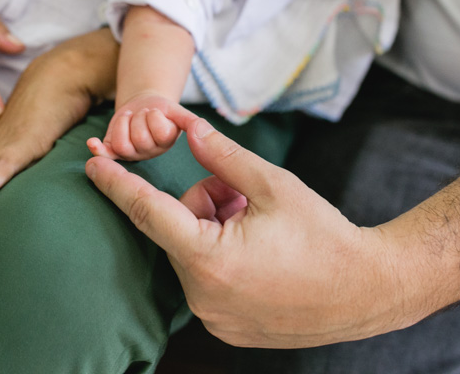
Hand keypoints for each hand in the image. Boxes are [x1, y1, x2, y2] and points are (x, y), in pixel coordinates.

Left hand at [85, 117, 407, 347]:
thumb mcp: (273, 185)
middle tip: (247, 198)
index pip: (146, 211)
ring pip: (192, 253)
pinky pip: (206, 281)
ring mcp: (214, 319)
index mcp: (209, 258)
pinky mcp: (227, 330)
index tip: (91, 161)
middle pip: (179, 228)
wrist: (369, 290)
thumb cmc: (324, 235)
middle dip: (204, 202)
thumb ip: (223, 156)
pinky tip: (262, 254)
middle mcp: (203, 296)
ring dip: (215, 230)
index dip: (116, 182)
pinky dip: (222, 258)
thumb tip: (188, 128)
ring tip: (262, 227)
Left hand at [86, 93, 189, 160]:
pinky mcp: (114, 150)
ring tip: (129, 117)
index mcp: (166, 143)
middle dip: (138, 118)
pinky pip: (105, 154)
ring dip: (122, 124)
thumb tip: (200, 128)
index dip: (153, 117)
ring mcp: (131, 153)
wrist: (144, 106)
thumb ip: (190, 120)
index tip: (155, 111)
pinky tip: (92, 142)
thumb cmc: (162, 109)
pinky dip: (97, 150)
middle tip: (141, 113)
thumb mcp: (177, 111)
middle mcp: (149, 152)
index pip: (159, 133)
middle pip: (139, 139)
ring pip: (122, 145)